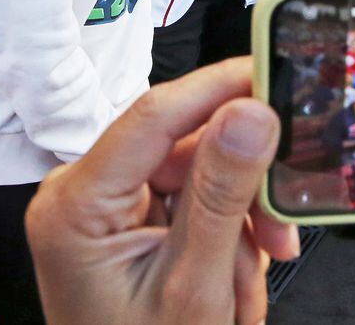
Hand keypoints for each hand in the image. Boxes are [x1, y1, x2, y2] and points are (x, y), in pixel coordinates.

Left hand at [24, 57, 298, 324]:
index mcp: (75, 205)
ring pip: (198, 174)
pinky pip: (193, 201)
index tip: (274, 67)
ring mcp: (104, 210)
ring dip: (237, 224)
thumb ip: (223, 194)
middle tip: (279, 234)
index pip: (153, 115)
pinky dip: (225, 237)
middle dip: (239, 190)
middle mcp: (81, 196)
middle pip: (183, 146)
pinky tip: (233, 279)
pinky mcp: (128, 224)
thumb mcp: (197, 286)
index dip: (218, 86)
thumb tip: (251, 110)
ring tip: (243, 287)